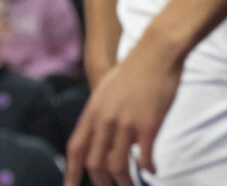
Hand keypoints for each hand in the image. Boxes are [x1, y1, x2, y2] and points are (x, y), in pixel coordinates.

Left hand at [64, 38, 180, 185]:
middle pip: (94, 163)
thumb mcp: (107, 90)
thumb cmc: (134, 70)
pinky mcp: (148, 124)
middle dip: (102, 183)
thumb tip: (102, 133)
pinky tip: (154, 170)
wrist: (155, 53)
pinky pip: (145, 158)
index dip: (71, 172)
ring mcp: (125, 123)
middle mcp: (105, 119)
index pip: (75, 147)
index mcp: (93, 111)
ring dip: (125, 183)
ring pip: (118, 166)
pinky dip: (149, 169)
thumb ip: (102, 113)